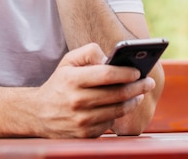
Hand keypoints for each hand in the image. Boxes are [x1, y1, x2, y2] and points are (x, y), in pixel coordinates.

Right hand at [33, 43, 155, 137]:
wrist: (39, 114)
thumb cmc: (60, 83)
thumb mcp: (68, 61)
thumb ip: (89, 52)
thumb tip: (110, 58)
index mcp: (72, 80)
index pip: (107, 75)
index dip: (126, 72)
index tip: (138, 71)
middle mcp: (76, 102)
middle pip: (117, 94)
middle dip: (138, 87)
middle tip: (148, 82)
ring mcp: (81, 121)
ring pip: (118, 110)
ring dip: (134, 101)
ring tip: (140, 93)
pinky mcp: (85, 135)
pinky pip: (110, 123)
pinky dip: (119, 113)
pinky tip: (122, 105)